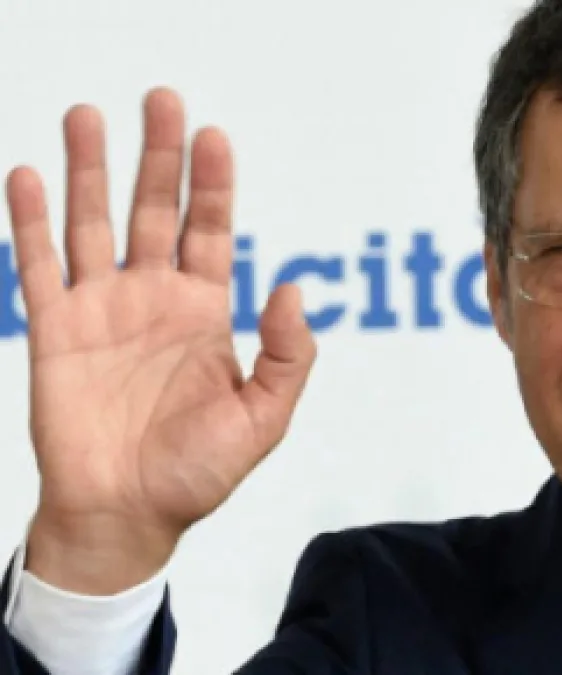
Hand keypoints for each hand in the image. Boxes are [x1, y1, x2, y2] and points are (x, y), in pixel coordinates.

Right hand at [4, 88, 316, 593]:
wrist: (129, 516)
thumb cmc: (199, 473)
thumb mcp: (264, 419)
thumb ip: (288, 355)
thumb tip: (292, 288)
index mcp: (206, 313)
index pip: (211, 231)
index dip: (213, 184)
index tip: (214, 135)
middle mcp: (154, 299)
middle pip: (156, 210)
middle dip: (159, 156)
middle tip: (161, 99)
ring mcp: (102, 310)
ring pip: (94, 223)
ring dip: (90, 170)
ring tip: (85, 116)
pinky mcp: (55, 331)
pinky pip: (40, 266)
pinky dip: (31, 221)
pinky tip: (27, 176)